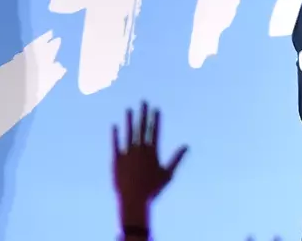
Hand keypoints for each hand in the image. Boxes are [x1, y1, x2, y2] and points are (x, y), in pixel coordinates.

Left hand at [112, 101, 186, 225]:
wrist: (133, 200)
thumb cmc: (153, 189)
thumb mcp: (168, 173)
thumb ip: (177, 158)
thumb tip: (186, 146)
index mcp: (152, 152)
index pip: (154, 130)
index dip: (155, 118)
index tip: (155, 108)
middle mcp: (140, 150)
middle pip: (141, 128)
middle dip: (143, 114)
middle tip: (143, 101)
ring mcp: (127, 154)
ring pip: (128, 133)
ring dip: (129, 120)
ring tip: (129, 109)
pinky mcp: (117, 160)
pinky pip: (116, 144)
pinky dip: (115, 135)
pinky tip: (115, 126)